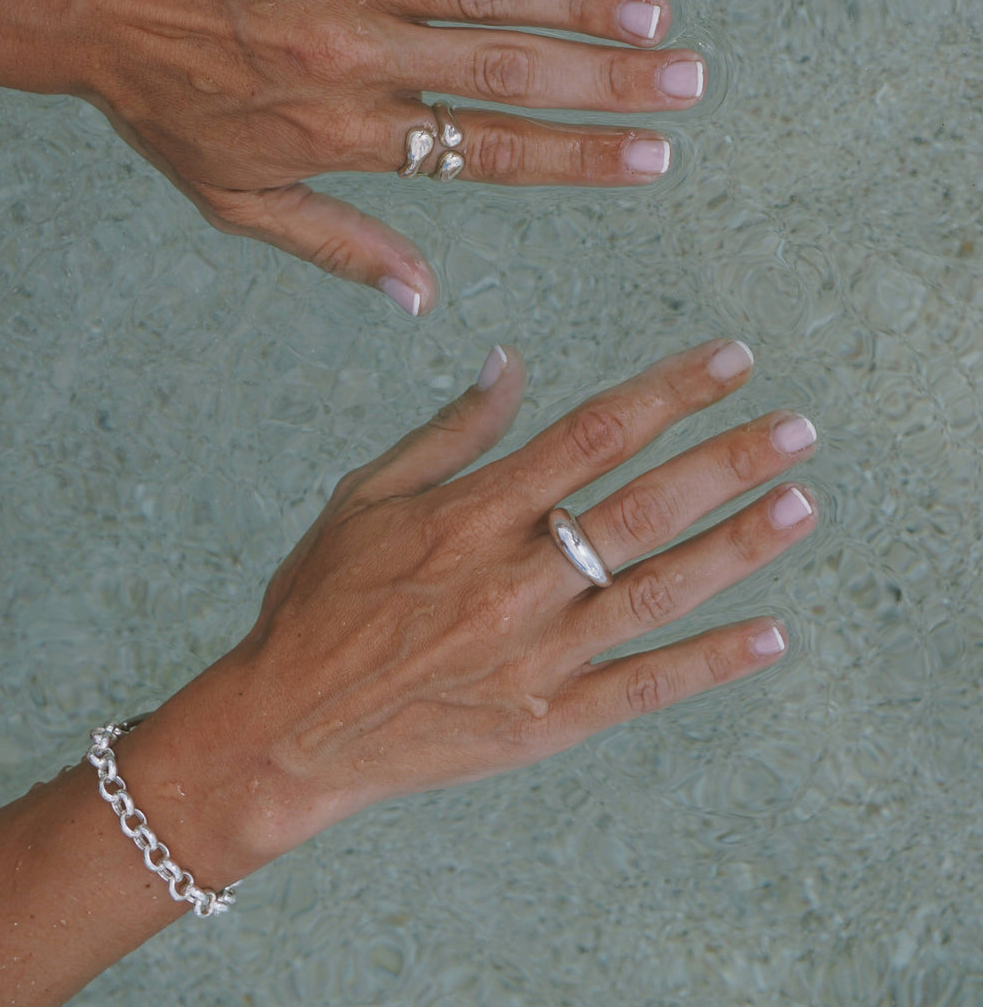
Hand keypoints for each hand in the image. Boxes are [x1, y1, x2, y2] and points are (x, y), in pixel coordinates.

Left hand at [0, 0, 704, 312]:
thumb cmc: (166, 108)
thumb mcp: (239, 204)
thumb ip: (340, 248)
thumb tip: (423, 300)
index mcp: (344, 134)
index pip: (484, 152)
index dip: (575, 157)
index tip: (651, 159)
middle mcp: (359, 55)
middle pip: (505, 71)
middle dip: (608, 81)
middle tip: (690, 82)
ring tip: (658, 13)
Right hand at [118, 339, 816, 883]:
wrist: (287, 728)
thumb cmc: (318, 601)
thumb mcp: (364, 497)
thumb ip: (448, 433)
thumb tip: (511, 364)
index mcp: (473, 514)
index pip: (594, 433)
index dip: (670, 392)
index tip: (730, 361)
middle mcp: (516, 578)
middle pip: (644, 506)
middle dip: (728, 461)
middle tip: (799, 428)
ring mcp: (537, 654)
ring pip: (659, 591)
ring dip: (739, 547)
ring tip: (802, 504)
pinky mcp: (546, 719)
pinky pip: (642, 688)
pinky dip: (709, 663)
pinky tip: (771, 636)